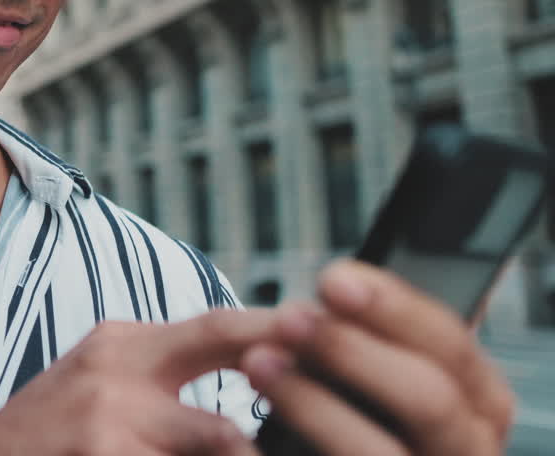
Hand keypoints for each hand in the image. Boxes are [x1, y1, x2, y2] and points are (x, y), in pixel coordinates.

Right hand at [0, 307, 307, 454]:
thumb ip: (164, 370)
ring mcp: (107, 428)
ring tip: (266, 453)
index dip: (281, 334)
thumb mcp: (100, 378)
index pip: (218, 329)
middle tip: (320, 413)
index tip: (335, 338)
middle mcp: (115, 376)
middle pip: (224, 395)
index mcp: (122, 345)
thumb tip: (258, 367)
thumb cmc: (49, 432)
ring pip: (214, 450)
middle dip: (276, 407)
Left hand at [242, 260, 515, 455]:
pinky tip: (241, 436)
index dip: (395, 308)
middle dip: (354, 352)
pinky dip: (289, 449)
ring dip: (315, 405)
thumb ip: (375, 340)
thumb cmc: (363, 418)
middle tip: (289, 318)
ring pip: (379, 453)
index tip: (333, 280)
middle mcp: (466, 449)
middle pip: (429, 399)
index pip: (450, 345)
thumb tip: (334, 286)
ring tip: (257, 363)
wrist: (332, 452)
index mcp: (477, 402)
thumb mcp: (385, 376)